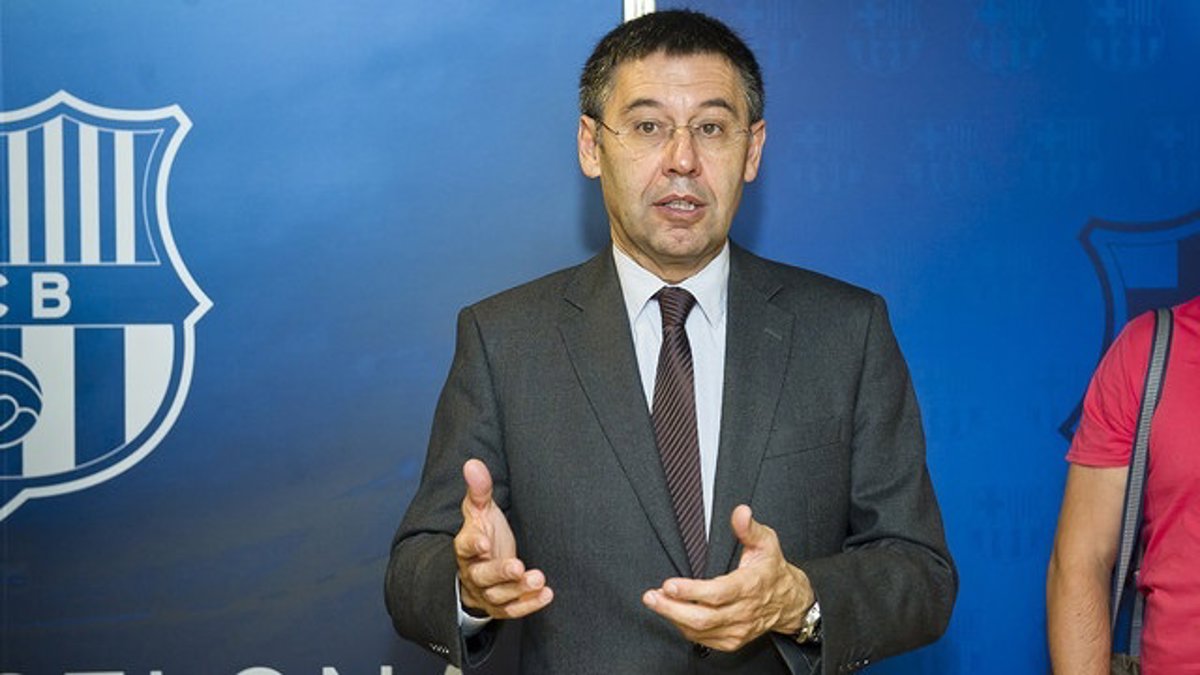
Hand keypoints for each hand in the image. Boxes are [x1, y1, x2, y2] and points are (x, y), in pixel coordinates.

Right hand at [454, 459, 552, 618]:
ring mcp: (486, 592)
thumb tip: (472, 463)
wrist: (479, 567)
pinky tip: (546, 594)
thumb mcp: (480, 511)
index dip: (473, 545)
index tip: (485, 541)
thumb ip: (479, 489)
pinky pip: (512, 610)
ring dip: (518, 589)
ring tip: (538, 578)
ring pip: (498, 596)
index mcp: (465, 547)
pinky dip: (529, 604)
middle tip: (517, 566)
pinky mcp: (500, 606)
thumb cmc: (483, 533)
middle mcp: (473, 572)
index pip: (464, 547)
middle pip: (482, 575)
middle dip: (500, 572)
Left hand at [643, 505, 813, 650]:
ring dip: (674, 618)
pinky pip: (703, 640)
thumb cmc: (773, 570)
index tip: (669, 585)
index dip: (691, 592)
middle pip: (703, 618)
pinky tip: (674, 615)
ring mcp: (738, 629)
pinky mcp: (732, 641)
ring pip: (700, 631)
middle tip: (651, 597)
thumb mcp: (767, 543)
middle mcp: (743, 612)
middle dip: (672, 609)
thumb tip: (740, 512)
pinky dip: (685, 629)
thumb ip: (749, 528)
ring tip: (657, 602)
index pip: (717, 594)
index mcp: (750, 587)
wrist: (789, 602)